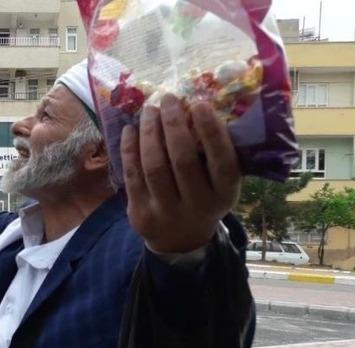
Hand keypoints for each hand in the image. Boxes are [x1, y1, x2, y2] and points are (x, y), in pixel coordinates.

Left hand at [120, 95, 240, 253]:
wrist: (180, 241)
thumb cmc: (203, 197)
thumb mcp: (218, 184)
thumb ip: (213, 155)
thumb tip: (196, 106)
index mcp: (224, 195)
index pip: (222, 162)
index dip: (211, 133)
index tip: (200, 104)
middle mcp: (197, 205)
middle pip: (182, 161)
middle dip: (173, 125)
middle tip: (168, 99)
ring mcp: (166, 212)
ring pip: (154, 166)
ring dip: (149, 133)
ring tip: (149, 110)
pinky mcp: (140, 214)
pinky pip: (132, 175)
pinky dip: (129, 149)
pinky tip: (130, 130)